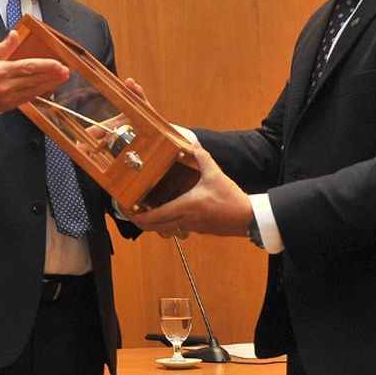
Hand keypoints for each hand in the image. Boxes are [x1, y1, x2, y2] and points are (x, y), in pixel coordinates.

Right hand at [0, 29, 70, 112]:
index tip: (57, 64)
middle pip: (34, 79)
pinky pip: (30, 97)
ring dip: (50, 83)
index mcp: (0, 72)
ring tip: (63, 77)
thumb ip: (3, 46)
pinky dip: (42, 91)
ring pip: (34, 90)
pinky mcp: (12, 105)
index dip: (44, 66)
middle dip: (52, 75)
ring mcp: (10, 97)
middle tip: (65, 70)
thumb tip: (15, 34)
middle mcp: (6, 86)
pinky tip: (50, 86)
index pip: (26, 67)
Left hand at [128, 144, 253, 238]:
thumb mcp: (215, 174)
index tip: (127, 209)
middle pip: (154, 227)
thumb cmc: (230, 198)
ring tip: (145, 210)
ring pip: (164, 230)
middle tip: (130, 211)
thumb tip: (192, 144)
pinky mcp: (197, 230)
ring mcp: (190, 227)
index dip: (138, 215)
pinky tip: (166, 211)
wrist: (248, 218)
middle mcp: (185, 219)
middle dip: (139, 221)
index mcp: (186, 206)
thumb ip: (202, 157)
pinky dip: (166, 223)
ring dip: (152, 223)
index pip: (156, 216)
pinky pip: (176, 228)